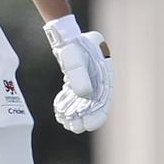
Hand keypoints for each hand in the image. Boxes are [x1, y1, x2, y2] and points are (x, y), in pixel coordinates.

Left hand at [43, 15, 112, 133]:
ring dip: (74, 112)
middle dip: (83, 117)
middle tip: (72, 127)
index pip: (104, 101)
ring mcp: (89, 78)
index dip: (97, 116)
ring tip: (64, 121)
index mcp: (104, 76)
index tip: (87, 126)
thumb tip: (84, 95)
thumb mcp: (75, 60)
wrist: (65, 35)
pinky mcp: (78, 78)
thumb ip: (80, 76)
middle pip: (93, 104)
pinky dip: (68, 102)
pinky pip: (74, 94)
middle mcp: (99, 79)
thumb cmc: (73, 46)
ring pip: (83, 101)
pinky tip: (59, 110)